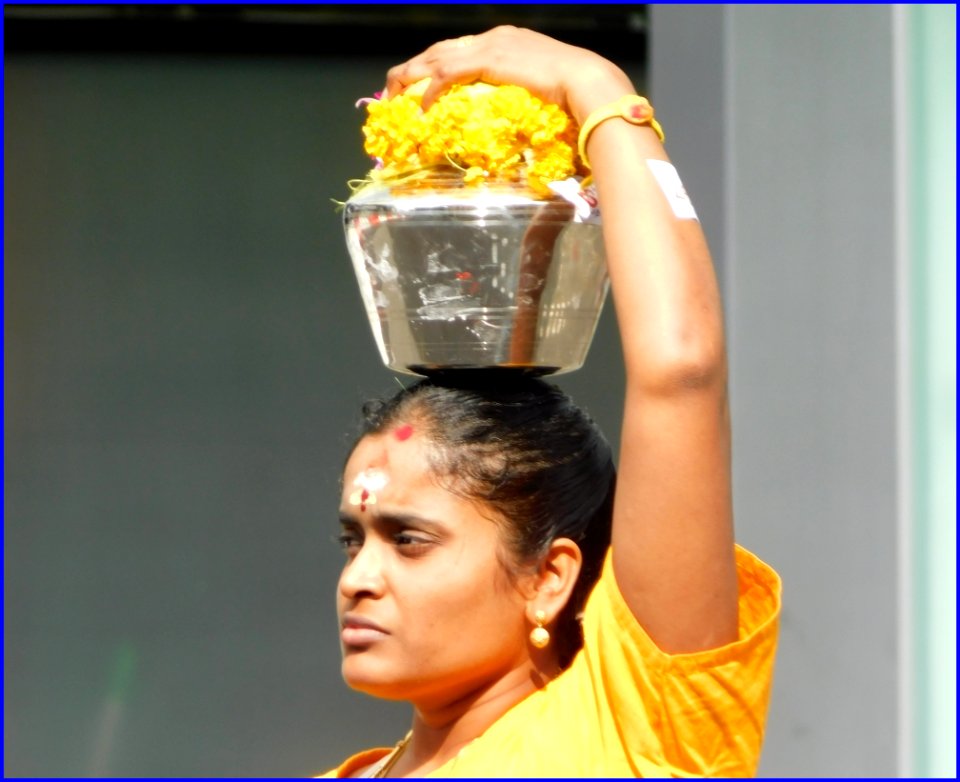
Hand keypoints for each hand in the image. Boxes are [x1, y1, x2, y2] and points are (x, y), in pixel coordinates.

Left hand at [383, 26, 634, 125]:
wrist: (591, 86)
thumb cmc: (578, 98)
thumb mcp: (543, 97)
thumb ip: (523, 104)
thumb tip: (518, 132)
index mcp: (507, 43)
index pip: (460, 51)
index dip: (435, 67)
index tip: (418, 86)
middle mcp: (496, 37)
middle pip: (441, 49)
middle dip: (413, 68)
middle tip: (391, 89)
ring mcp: (492, 45)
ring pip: (437, 56)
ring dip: (411, 76)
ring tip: (393, 96)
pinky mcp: (490, 59)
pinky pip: (449, 73)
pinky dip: (431, 90)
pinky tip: (420, 107)